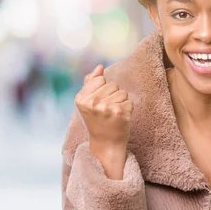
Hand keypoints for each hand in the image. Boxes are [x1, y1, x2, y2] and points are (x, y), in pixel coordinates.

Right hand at [74, 64, 133, 178]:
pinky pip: (130, 101)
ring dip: (121, 102)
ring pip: (122, 92)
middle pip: (113, 85)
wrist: (105, 143)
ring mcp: (106, 108)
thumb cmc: (97, 120)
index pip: (100, 79)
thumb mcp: (88, 102)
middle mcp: (92, 102)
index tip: (99, 102)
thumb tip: (100, 66)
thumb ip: (91, 82)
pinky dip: (128, 109)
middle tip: (107, 110)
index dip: (103, 89)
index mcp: (81, 98)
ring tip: (113, 114)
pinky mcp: (119, 112)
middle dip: (113, 95)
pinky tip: (120, 118)